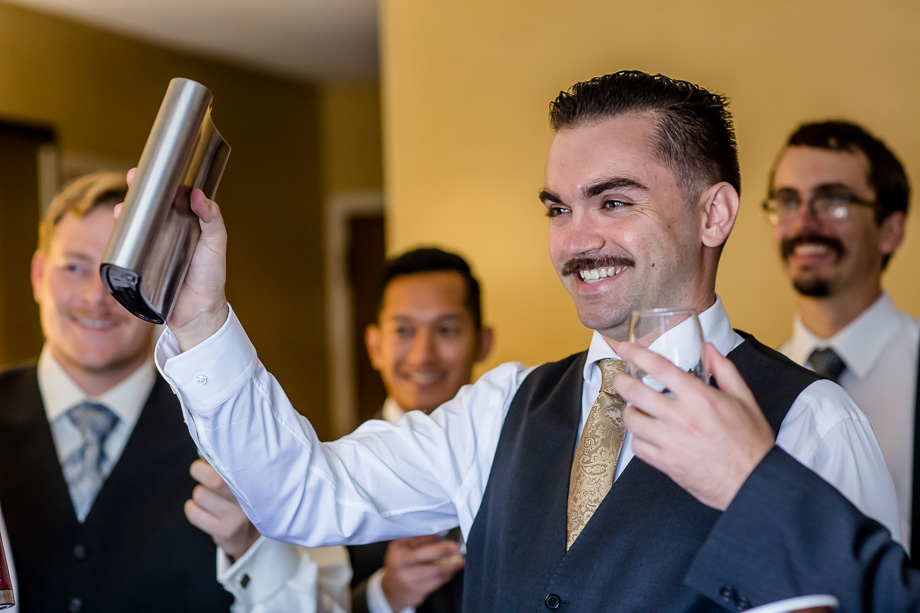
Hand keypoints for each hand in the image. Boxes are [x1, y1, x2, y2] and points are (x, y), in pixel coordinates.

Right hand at [123, 169, 228, 350]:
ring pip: (136, 225)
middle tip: (133, 179)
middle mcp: (168, 234)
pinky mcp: (141, 265)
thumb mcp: (216, 244)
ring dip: (125, 214)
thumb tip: (197, 194)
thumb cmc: (210, 277)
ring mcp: (153, 249)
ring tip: (122, 208)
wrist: (198, 311)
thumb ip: (212, 219)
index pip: (172, 198)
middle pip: (149, 208)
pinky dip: (119, 238)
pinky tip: (116, 231)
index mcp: (187, 225)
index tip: (155, 171)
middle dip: (139, 193)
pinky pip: (127, 248)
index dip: (162, 184)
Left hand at [185, 458, 259, 562]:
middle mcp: (250, 498)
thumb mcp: (243, 479)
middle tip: (202, 471)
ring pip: (201, 495)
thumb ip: (229, 464)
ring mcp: (237, 516)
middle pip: (215, 480)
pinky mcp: (224, 531)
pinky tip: (202, 508)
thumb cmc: (240, 497)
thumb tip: (204, 449)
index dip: (216, 456)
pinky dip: (192, 508)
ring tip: (209, 495)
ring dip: (199, 492)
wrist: (249, 536)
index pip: (235, 462)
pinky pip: (194, 513)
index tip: (210, 456)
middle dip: (200, 471)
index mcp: (255, 480)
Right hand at [380, 535, 464, 610]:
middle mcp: (399, 564)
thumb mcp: (402, 549)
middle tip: (455, 547)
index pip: (414, 539)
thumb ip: (418, 540)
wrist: (392, 591)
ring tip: (460, 561)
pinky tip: (451, 571)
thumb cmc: (401, 564)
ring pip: (433, 571)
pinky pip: (436, 582)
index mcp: (396, 549)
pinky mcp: (416, 591)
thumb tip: (439, 534)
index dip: (430, 536)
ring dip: (450, 566)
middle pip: (421, 555)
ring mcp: (406, 579)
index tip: (443, 533)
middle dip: (441, 550)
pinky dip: (446, 576)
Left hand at [612, 342, 773, 509]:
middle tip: (621, 377)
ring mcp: (671, 442)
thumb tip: (708, 349)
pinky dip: (637, 438)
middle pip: (635, 392)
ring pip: (632, 420)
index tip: (626, 348)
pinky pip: (637, 447)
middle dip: (621, 380)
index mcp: (700, 399)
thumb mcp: (744, 399)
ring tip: (635, 407)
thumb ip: (725, 370)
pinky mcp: (666, 463)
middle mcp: (681, 418)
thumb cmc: (750, 443)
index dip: (637, 353)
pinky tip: (645, 433)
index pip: (660, 368)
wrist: (753, 482)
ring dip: (629, 410)